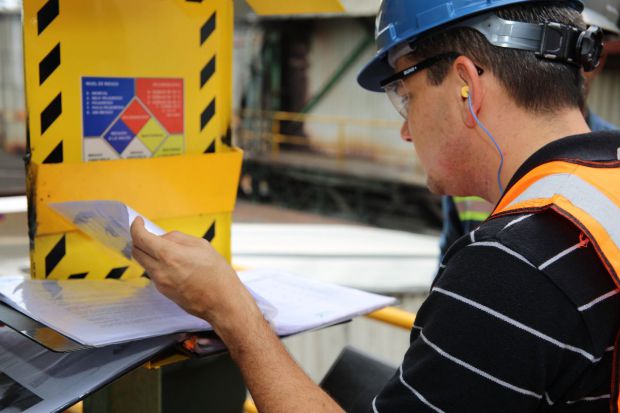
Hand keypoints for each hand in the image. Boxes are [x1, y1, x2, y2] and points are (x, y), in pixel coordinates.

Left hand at [130, 217, 259, 333]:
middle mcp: (160, 270)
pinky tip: (176, 266)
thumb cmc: (217, 274)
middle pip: (136, 251)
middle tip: (149, 234)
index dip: (136, 227)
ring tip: (171, 252)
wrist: (222, 302)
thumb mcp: (201, 245)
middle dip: (139, 240)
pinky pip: (154, 274)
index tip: (139, 222)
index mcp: (169, 255)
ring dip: (150, 253)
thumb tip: (163, 238)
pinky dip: (159, 265)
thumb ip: (178, 239)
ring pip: (145, 263)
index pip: (140, 238)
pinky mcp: (164, 292)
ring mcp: (160, 283)